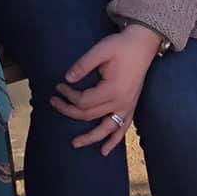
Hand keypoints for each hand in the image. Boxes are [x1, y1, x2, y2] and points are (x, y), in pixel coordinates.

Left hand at [52, 24, 160, 154]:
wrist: (143, 45)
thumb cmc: (121, 46)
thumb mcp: (100, 50)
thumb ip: (83, 65)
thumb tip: (67, 78)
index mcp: (112, 89)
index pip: (83, 100)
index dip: (68, 95)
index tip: (58, 86)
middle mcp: (121, 102)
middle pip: (90, 115)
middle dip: (69, 111)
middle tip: (54, 103)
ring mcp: (127, 107)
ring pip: (106, 129)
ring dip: (91, 138)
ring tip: (75, 144)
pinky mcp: (131, 106)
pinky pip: (122, 128)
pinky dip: (113, 141)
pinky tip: (104, 150)